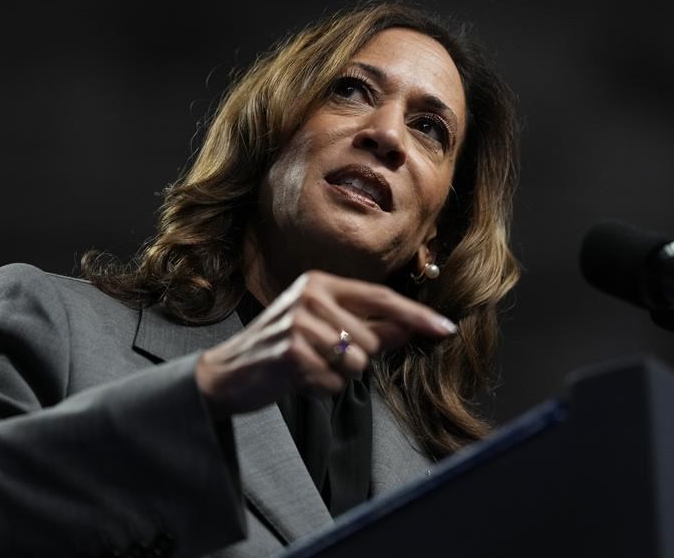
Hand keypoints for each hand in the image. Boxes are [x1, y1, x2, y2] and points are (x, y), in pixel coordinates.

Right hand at [195, 270, 457, 420]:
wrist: (226, 374)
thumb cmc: (281, 350)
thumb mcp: (324, 331)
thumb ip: (368, 328)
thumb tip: (410, 329)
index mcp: (320, 283)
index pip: (381, 298)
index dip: (417, 315)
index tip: (447, 328)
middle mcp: (310, 295)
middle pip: (371, 340)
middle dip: (355, 360)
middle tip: (320, 359)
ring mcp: (298, 322)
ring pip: (356, 363)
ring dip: (337, 376)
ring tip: (307, 368)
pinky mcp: (291, 351)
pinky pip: (333, 382)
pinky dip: (320, 389)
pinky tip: (296, 380)